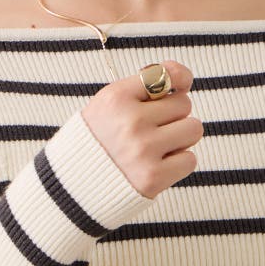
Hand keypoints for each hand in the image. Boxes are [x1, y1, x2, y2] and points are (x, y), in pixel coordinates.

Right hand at [82, 60, 201, 198]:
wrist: (72, 190)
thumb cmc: (97, 143)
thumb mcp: (107, 106)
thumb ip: (143, 87)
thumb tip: (185, 79)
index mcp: (116, 98)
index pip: (168, 74)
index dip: (179, 80)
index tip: (176, 89)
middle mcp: (130, 122)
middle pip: (184, 104)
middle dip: (171, 117)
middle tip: (148, 133)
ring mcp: (142, 150)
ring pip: (193, 129)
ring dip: (179, 140)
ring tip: (155, 150)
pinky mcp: (152, 178)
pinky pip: (189, 160)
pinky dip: (177, 165)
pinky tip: (156, 167)